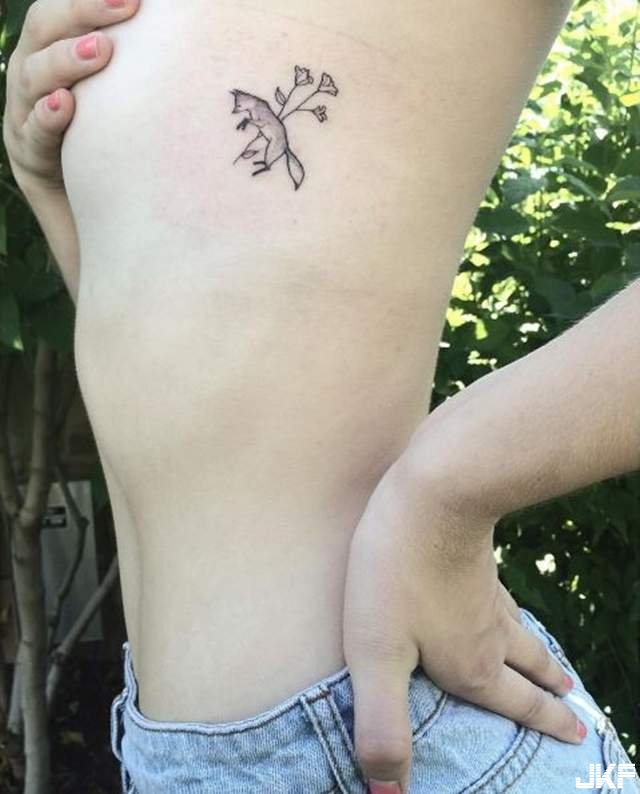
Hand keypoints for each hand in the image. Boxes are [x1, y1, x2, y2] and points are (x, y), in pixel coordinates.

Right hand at [2, 0, 139, 296]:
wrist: (121, 232)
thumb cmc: (141, 167)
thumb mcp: (143, 115)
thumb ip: (150, 76)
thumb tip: (192, 28)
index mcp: (64, 60)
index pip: (65, 12)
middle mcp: (39, 83)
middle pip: (43, 30)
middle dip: (81, 13)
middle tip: (126, 8)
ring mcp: (25, 120)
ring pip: (31, 77)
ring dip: (66, 61)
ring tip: (101, 51)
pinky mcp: (27, 163)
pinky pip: (30, 133)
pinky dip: (47, 117)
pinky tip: (68, 105)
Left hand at [343, 453, 583, 792]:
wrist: (432, 493)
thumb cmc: (398, 575)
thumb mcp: (378, 658)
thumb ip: (382, 726)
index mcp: (472, 666)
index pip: (517, 706)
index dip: (544, 725)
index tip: (579, 734)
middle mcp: (489, 632)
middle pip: (529, 668)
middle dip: (550, 693)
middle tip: (575, 706)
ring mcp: (486, 592)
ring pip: (521, 630)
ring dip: (539, 652)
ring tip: (552, 663)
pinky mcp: (475, 558)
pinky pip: (503, 597)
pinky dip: (512, 612)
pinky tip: (501, 599)